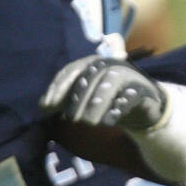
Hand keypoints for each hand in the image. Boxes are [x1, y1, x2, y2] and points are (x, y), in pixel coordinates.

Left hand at [40, 57, 168, 130]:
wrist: (143, 108)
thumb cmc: (108, 100)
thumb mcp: (84, 99)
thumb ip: (64, 100)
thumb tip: (42, 105)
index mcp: (94, 63)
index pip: (72, 70)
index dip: (59, 87)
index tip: (47, 105)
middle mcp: (111, 64)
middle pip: (90, 76)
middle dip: (78, 97)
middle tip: (71, 119)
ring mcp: (129, 75)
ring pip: (110, 83)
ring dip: (97, 103)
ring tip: (89, 122)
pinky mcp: (144, 90)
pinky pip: (131, 96)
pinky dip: (119, 107)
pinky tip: (109, 121)